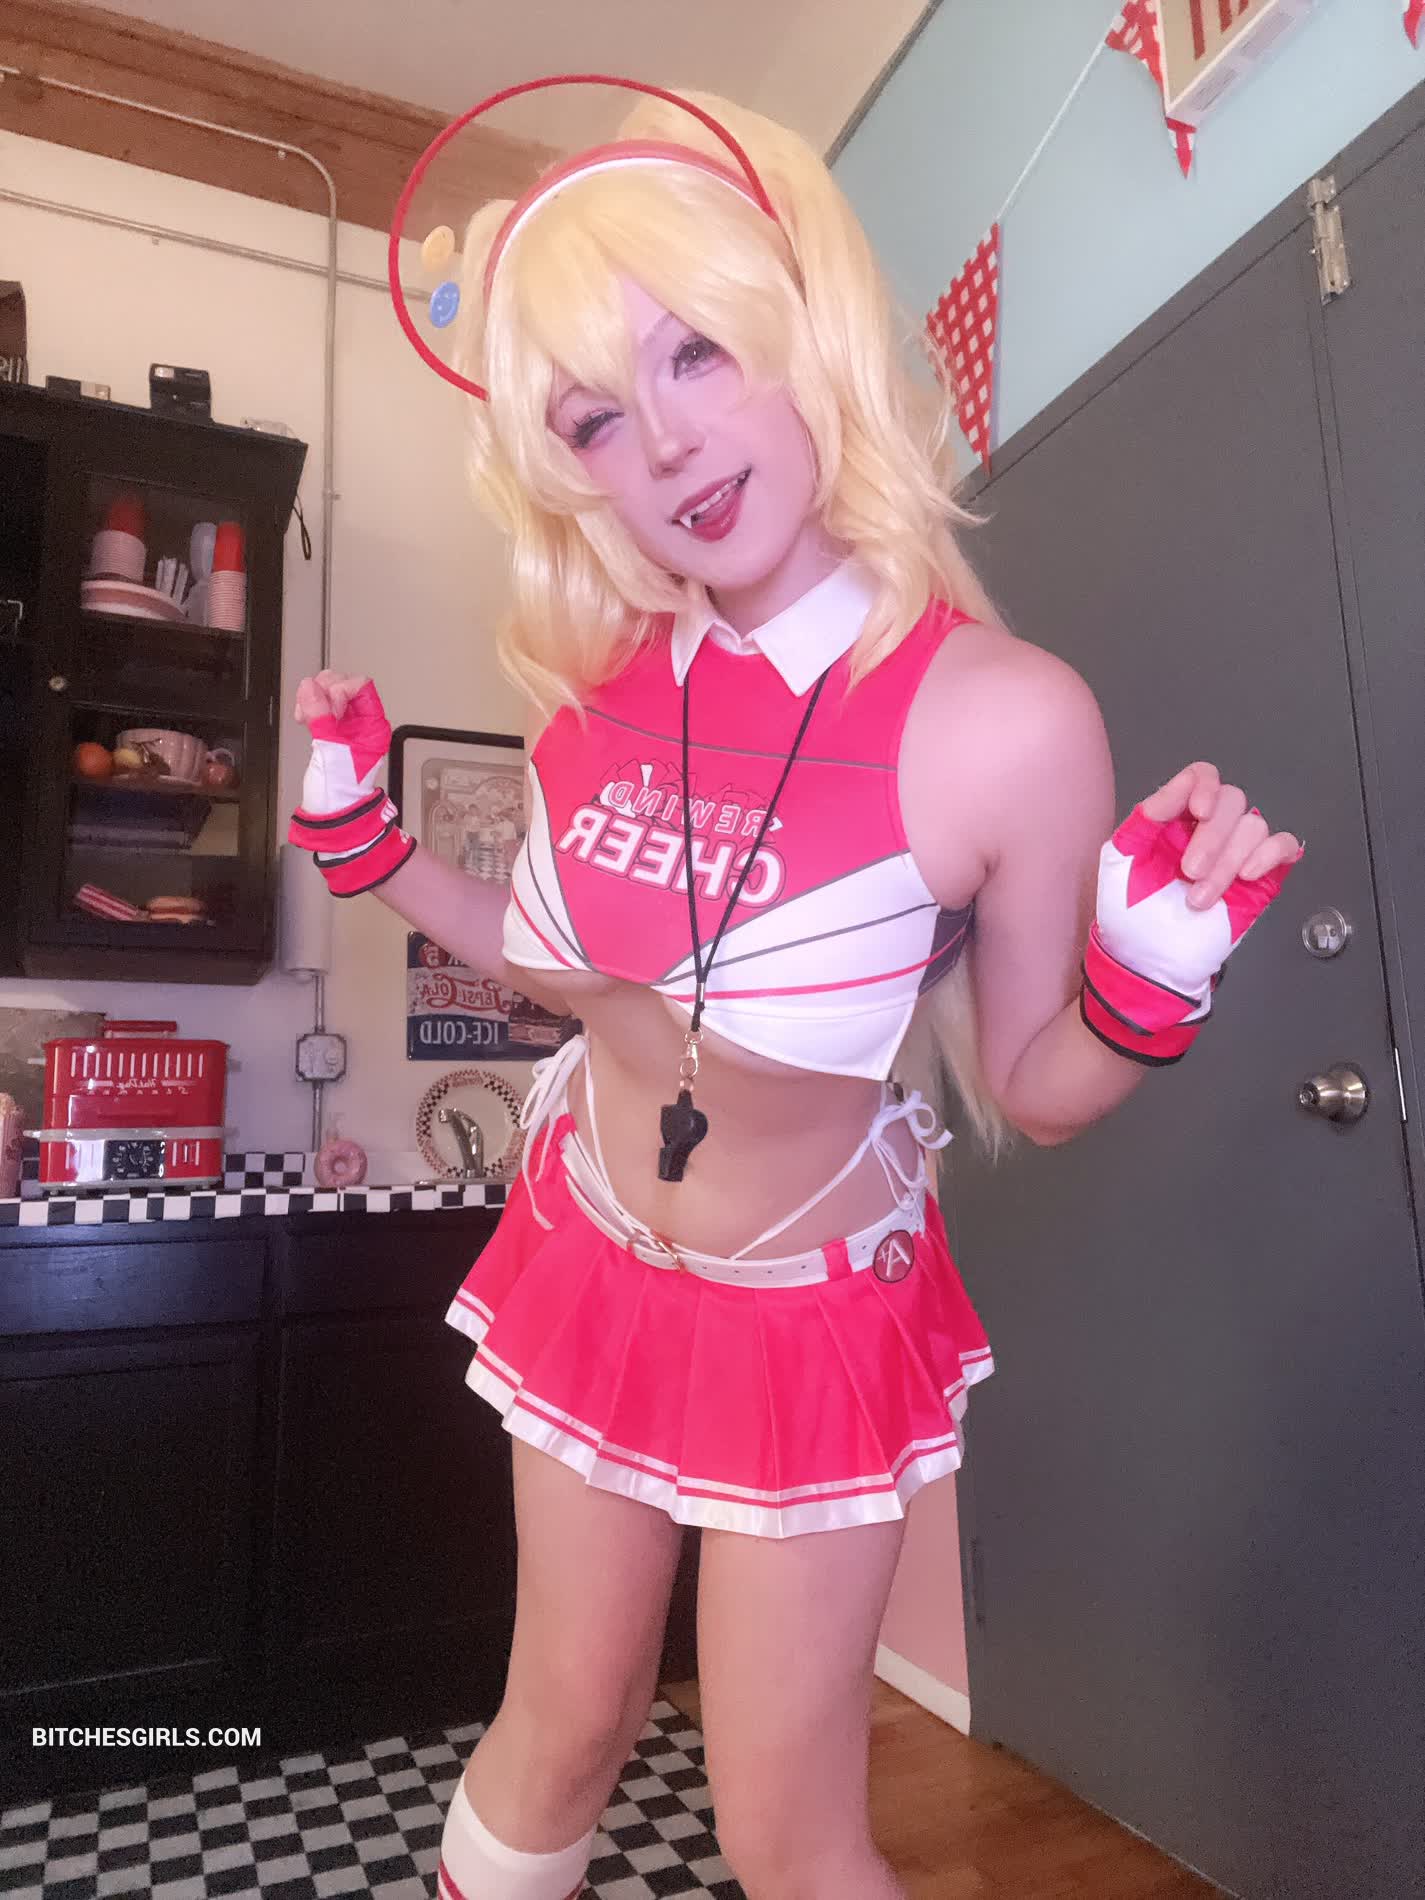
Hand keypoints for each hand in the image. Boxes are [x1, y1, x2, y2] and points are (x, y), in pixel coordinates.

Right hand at [292, 673, 391, 814]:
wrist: (329, 811)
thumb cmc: (341, 791)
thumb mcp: (331, 750)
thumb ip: (320, 717)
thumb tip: (310, 688)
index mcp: (373, 725)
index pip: (361, 686)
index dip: (341, 689)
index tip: (328, 707)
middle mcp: (362, 722)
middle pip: (344, 684)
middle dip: (324, 690)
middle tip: (313, 706)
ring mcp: (346, 726)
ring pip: (329, 692)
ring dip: (313, 696)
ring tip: (305, 713)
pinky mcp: (330, 730)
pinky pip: (319, 705)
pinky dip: (308, 706)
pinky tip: (304, 717)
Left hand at [1096, 762, 1301, 1007]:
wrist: (1148, 961)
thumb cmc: (1130, 914)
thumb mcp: (1122, 859)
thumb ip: (1146, 817)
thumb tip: (1178, 785)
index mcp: (1175, 819)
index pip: (1203, 777)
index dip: (1205, 785)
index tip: (1197, 812)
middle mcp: (1209, 830)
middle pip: (1232, 800)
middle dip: (1212, 837)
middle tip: (1190, 872)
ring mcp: (1236, 853)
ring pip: (1254, 826)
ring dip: (1228, 862)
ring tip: (1201, 897)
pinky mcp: (1260, 878)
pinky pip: (1283, 846)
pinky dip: (1270, 854)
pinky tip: (1246, 875)